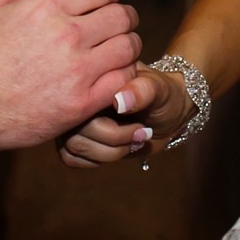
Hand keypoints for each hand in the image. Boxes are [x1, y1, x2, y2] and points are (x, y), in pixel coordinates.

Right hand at [0, 0, 140, 166]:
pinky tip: (110, 80)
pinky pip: (123, 83)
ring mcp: (76, 71)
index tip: (105, 4)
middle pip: (122, 16)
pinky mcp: (80, 104)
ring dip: (127, 49)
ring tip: (117, 54)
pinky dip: (124, 79)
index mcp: (45, 6)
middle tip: (118, 29)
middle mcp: (66, 34)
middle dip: (124, 19)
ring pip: (128, 49)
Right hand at [57, 63, 189, 168]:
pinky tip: (118, 148)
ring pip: (74, 148)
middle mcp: (77, 98)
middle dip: (115, 140)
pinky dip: (98, 159)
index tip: (141, 124)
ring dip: (109, 152)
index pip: (82, 107)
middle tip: (141, 133)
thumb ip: (142, 90)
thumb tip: (119, 100)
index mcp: (92, 79)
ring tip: (133, 141)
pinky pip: (72, 158)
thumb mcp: (159, 88)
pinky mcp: (76, 137)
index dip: (111, 125)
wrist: (166, 114)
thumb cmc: (162, 94)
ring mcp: (74, 118)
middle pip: (76, 132)